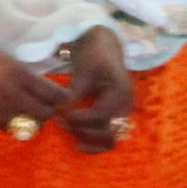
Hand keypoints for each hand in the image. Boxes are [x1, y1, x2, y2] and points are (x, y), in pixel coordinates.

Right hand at [0, 42, 73, 140]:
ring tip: (32, 110)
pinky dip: (20, 123)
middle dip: (50, 110)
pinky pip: (15, 128)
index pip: (51, 93)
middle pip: (45, 113)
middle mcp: (11, 94)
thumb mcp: (11, 60)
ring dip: (36, 120)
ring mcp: (1, 109)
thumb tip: (51, 92)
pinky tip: (15, 113)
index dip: (62, 97)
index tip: (62, 96)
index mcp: (18, 74)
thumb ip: (30, 77)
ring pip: (32, 125)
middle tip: (48, 105)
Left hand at [53, 27, 133, 152]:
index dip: (79, 119)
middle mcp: (126, 105)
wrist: (104, 45)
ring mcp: (123, 113)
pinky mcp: (117, 116)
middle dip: (84, 132)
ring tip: (69, 132)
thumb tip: (61, 110)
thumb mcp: (83, 70)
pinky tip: (77, 141)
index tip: (60, 114)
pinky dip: (94, 142)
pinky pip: (108, 137)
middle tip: (62, 123)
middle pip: (109, 133)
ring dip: (90, 141)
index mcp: (120, 91)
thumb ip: (74, 91)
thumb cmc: (94, 54)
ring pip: (110, 140)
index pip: (100, 116)